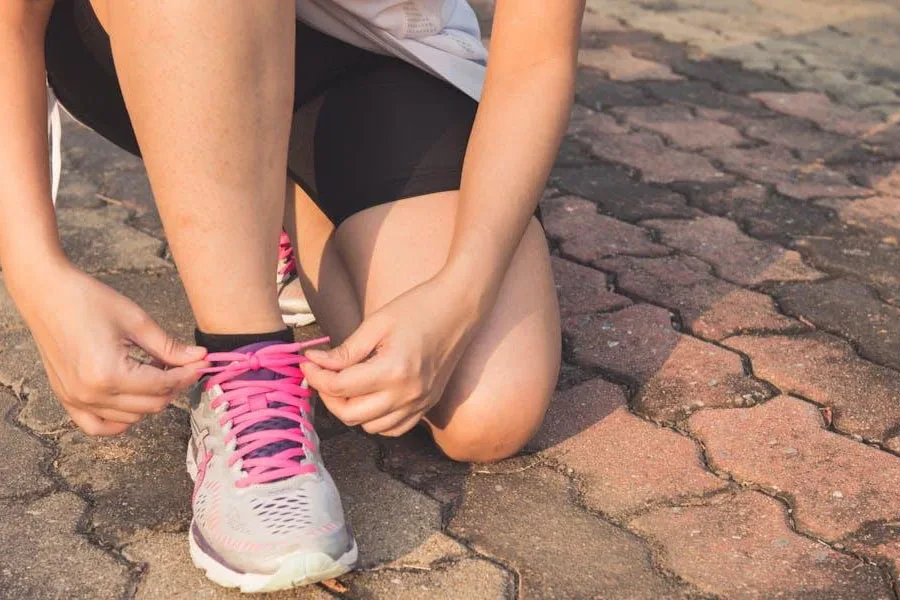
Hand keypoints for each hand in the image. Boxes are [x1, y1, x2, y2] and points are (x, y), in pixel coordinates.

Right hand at [15, 262, 207, 435]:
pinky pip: (97, 426)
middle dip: (174, 386)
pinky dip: (119, 420)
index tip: (202, 363)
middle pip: (151, 405)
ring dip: (151, 399)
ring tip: (155, 372)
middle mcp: (91, 394)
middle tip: (184, 365)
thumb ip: (169, 347)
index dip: (188, 374)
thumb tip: (199, 358)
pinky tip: (133, 401)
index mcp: (109, 374)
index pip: (163, 385)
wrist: (45, 293)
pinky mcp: (66, 398)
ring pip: (131, 417)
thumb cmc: (88, 300)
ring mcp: (76, 400)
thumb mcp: (137, 321)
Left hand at [301, 273, 481, 436]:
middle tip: (322, 374)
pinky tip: (369, 397)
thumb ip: (345, 351)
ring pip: (370, 427)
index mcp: (393, 370)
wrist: (459, 308)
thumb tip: (315, 362)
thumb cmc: (418, 307)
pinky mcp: (427, 405)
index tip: (308, 362)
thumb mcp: (376, 324)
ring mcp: (420, 403)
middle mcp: (407, 394)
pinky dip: (375, 420)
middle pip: (351, 414)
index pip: (340, 387)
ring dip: (351, 410)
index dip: (316, 376)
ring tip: (345, 384)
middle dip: (328, 396)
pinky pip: (393, 429)